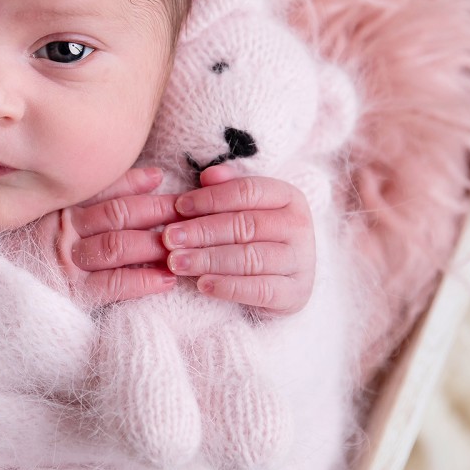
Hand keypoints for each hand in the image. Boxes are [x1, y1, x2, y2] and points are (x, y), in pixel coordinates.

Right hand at [30, 167, 181, 308]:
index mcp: (60, 206)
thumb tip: (145, 177)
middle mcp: (64, 229)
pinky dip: (142, 281)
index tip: (164, 179)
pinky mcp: (72, 294)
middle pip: (120, 214)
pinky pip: (112, 284)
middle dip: (159, 211)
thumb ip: (84, 199)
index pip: (105, 189)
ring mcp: (68, 262)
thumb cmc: (21, 250)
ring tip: (186, 243)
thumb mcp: (44, 216)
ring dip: (156, 243)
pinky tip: (167, 280)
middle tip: (191, 210)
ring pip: (120, 245)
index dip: (137, 184)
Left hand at [161, 164, 315, 315]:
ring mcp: (301, 261)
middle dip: (201, 231)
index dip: (210, 198)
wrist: (282, 279)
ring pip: (249, 258)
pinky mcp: (296, 293)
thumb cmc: (254, 235)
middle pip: (245, 225)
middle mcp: (299, 226)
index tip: (179, 207)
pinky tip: (202, 284)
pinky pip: (260, 290)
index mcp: (288, 196)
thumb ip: (225, 188)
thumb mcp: (242, 207)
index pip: (246, 191)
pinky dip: (228, 287)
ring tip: (176, 262)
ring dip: (208, 259)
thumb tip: (207, 175)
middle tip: (168, 238)